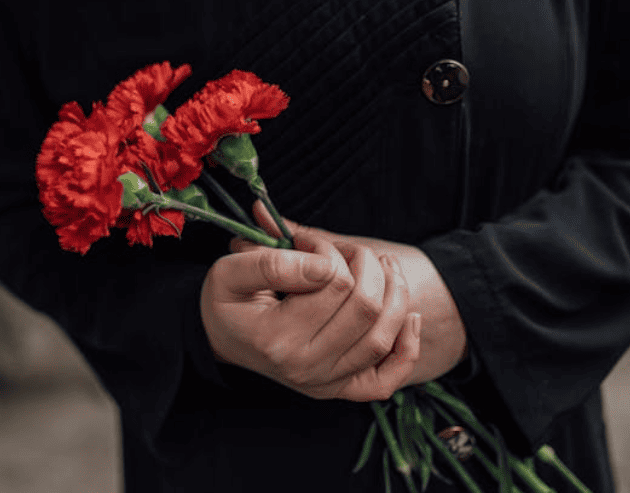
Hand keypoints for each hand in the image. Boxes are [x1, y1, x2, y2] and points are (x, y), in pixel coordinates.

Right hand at [201, 231, 420, 401]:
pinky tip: (408, 317)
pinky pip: (388, 377)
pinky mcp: (342, 389)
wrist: (221, 339)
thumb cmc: (227, 303)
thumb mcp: (228, 272)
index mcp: (276, 338)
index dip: (328, 251)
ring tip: (382, 265)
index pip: (333, 283)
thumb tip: (321, 264)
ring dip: (395, 292)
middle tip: (347, 250)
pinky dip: (406, 346)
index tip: (308, 241)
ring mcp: (326, 383)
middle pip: (365, 307)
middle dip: (366, 265)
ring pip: (383, 336)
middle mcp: (305, 368)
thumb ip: (269, 262)